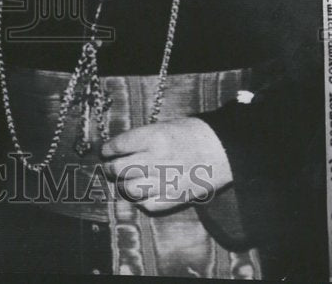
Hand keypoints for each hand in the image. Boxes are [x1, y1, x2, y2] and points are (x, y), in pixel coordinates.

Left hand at [100, 117, 231, 212]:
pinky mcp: (175, 198)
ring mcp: (165, 181)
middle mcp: (156, 160)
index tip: (106, 151)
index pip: (118, 146)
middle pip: (119, 169)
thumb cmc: (195, 133)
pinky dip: (140, 200)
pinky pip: (148, 205)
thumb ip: (143, 139)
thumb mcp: (165, 126)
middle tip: (109, 167)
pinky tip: (140, 194)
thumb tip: (121, 149)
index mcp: (153, 138)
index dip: (108, 149)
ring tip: (123, 182)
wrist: (225, 149)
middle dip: (110, 168)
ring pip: (130, 190)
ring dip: (122, 186)